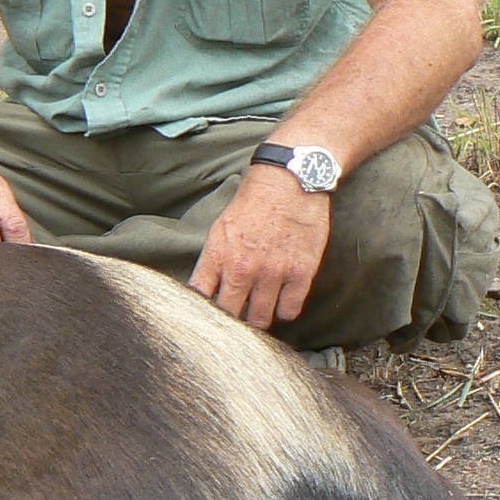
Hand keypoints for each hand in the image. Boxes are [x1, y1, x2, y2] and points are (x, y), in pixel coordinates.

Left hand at [191, 169, 330, 331]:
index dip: (201, 311)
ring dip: (258, 318)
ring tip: (259, 311)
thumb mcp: (222, 227)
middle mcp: (243, 269)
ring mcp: (273, 274)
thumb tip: (206, 290)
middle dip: (230, 320)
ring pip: (260, 320)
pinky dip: (285, 310)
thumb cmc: (255, 200)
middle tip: (235, 317)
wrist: (291, 179)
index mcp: (218, 256)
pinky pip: (289, 311)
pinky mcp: (300, 274)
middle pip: (229, 316)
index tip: (206, 315)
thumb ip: (214, 261)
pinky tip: (282, 300)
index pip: (199, 298)